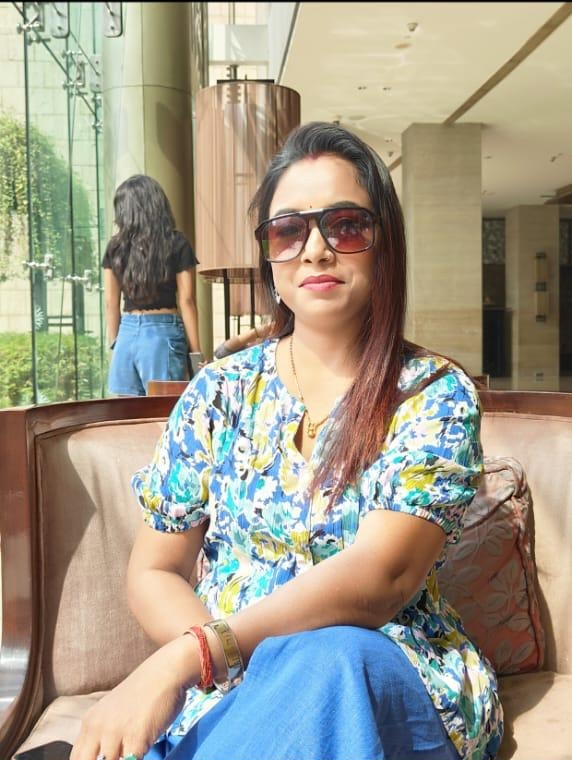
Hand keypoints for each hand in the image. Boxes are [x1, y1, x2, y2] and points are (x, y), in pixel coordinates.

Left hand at [70, 637, 199, 759]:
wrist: (165, 671)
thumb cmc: (145, 692)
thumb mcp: (113, 712)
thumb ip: (103, 734)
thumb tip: (104, 756)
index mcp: (90, 722)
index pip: (76, 758)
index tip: (101, 759)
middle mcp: (98, 727)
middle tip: (121, 755)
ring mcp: (116, 733)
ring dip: (124, 758)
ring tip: (135, 748)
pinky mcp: (136, 738)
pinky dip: (138, 757)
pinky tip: (146, 746)